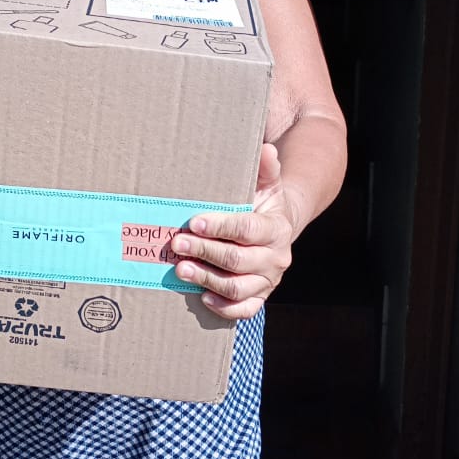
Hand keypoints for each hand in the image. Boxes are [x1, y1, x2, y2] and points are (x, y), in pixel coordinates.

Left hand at [170, 144, 294, 318]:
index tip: (194, 222)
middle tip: (177, 244)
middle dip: (205, 252)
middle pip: (238, 259)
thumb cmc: (263, 203)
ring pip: (237, 286)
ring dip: (207, 278)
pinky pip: (245, 309)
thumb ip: (265, 168)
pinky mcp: (260, 296)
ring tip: (180, 269)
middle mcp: (275, 257)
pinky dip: (224, 307)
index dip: (220, 227)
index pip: (247, 229)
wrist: (281, 226)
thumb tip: (266, 149)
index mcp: (275, 228)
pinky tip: (202, 297)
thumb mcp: (266, 183)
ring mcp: (268, 280)